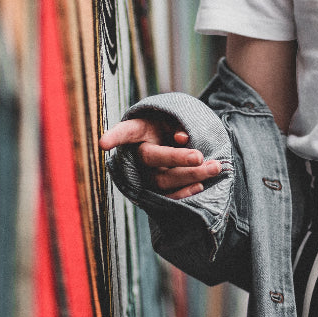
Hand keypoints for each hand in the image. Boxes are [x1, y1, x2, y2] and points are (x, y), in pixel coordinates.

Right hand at [99, 116, 222, 198]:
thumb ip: (177, 124)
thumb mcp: (173, 118)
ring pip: (163, 180)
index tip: (102, 144)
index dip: (114, 136)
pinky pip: (167, 197)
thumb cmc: (171, 126)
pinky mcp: (156, 191)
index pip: (125, 131)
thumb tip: (182, 138)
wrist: (173, 143)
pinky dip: (184, 194)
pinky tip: (200, 186)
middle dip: (179, 159)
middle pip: (153, 158)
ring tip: (215, 168)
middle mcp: (138, 154)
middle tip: (200, 157)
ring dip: (191, 175)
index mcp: (139, 131)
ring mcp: (145, 175)